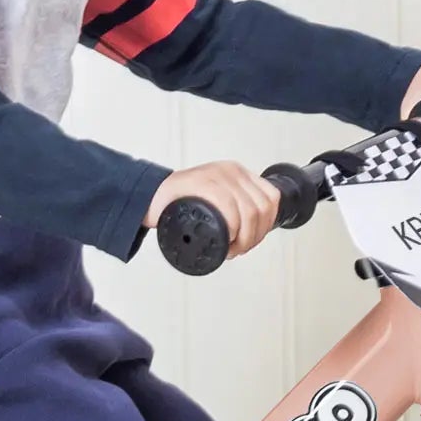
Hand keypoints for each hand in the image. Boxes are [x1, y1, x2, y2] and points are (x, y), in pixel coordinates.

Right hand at [146, 161, 281, 258]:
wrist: (149, 198)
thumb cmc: (180, 204)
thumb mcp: (216, 200)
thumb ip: (236, 208)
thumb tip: (256, 230)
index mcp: (238, 173)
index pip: (271, 198)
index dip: (266, 225)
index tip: (251, 240)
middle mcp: (231, 171)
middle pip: (263, 208)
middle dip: (254, 236)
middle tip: (237, 249)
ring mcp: (217, 175)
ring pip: (250, 210)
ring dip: (244, 237)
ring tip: (230, 248)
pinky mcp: (202, 182)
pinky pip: (229, 207)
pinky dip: (232, 227)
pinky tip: (224, 238)